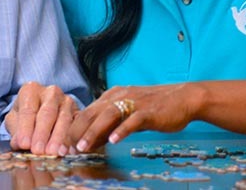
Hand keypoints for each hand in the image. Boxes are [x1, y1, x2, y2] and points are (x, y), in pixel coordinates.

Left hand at [4, 82, 77, 155]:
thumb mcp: (15, 121)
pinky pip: (77, 125)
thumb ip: (16, 131)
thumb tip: (19, 144)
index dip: (25, 128)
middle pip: (47, 113)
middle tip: (38, 151)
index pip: (28, 110)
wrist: (42, 111)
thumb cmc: (26, 117)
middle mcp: (51, 92)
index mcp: (31, 90)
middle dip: (42, 133)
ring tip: (53, 153)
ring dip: (58, 138)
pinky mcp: (78, 112)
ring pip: (64, 119)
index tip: (24, 144)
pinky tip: (67, 151)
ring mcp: (67, 101)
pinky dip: (72, 139)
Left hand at [67, 84, 199, 152]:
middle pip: (91, 113)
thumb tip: (90, 140)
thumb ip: (108, 124)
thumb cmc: (153, 107)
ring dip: (93, 132)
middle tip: (66, 149)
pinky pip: (132, 120)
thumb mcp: (126, 112)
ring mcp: (134, 103)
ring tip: (82, 147)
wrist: (183, 97)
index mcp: (111, 96)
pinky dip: (122, 130)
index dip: (72, 129)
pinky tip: (114, 140)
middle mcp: (118, 97)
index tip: (63, 145)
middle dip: (76, 132)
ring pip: (108, 116)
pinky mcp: (148, 111)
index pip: (85, 112)